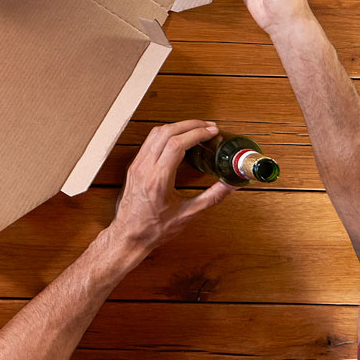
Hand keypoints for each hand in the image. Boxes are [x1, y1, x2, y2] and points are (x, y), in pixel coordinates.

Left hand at [111, 120, 233, 252]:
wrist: (129, 235)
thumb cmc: (154, 228)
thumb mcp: (187, 215)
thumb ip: (211, 198)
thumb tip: (231, 184)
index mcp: (158, 179)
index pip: (176, 144)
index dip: (196, 133)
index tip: (212, 131)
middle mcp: (144, 168)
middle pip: (165, 132)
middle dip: (189, 125)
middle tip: (208, 126)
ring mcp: (137, 165)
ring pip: (154, 134)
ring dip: (176, 127)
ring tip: (196, 129)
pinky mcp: (134, 167)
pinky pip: (149, 142)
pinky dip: (166, 134)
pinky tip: (179, 139)